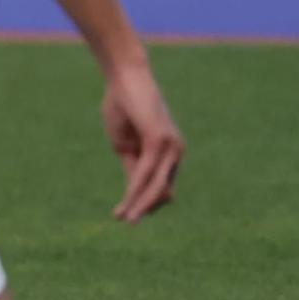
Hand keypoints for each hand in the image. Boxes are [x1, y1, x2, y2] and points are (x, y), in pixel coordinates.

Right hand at [102, 60, 183, 222]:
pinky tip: (125, 201)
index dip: (143, 202)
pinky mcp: (160, 141)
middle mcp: (175, 152)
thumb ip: (133, 167)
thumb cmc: (123, 107)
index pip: (161, 187)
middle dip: (145, 208)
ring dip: (141, 205)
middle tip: (126, 221)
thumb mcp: (125, 145)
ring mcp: (171, 147)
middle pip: (164, 192)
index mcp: (168, 154)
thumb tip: (136, 192)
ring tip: (125, 219)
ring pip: (157, 187)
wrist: (124, 78)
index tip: (123, 213)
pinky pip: (146, 173)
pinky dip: (135, 190)